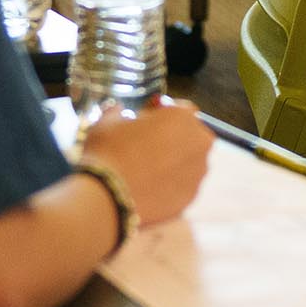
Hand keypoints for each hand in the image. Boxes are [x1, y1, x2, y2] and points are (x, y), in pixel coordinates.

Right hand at [81, 98, 210, 227]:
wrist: (109, 198)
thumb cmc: (109, 152)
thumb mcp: (107, 121)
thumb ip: (118, 113)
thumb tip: (117, 112)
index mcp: (182, 117)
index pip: (180, 108)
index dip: (162, 113)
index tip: (146, 121)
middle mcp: (198, 143)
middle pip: (189, 135)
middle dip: (172, 138)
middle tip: (146, 145)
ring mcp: (197, 173)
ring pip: (188, 162)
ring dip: (173, 162)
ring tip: (145, 170)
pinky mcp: (190, 198)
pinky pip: (183, 184)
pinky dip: (171, 184)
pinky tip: (148, 186)